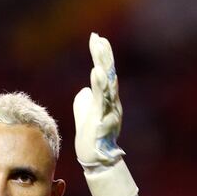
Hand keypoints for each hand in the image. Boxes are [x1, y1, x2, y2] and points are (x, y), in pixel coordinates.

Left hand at [73, 32, 124, 167]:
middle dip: (104, 56)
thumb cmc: (90, 136)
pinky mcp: (102, 120)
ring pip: (108, 87)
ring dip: (103, 69)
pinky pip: (102, 101)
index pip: (105, 71)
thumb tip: (85, 91)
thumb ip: (86, 100)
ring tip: (98, 55)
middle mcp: (111, 102)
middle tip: (98, 39)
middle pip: (110, 74)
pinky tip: (96, 73)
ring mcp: (109, 111)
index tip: (96, 37)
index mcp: (107, 98)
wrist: (96, 158)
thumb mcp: (85, 114)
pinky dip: (100, 86)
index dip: (101, 55)